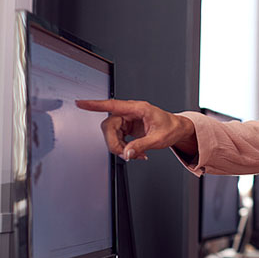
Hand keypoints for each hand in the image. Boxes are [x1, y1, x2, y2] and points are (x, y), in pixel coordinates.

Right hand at [76, 99, 196, 160]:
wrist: (177, 129)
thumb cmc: (171, 128)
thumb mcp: (159, 139)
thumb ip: (142, 145)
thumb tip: (127, 152)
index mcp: (138, 108)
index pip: (112, 105)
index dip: (95, 104)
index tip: (81, 103)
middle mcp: (130, 112)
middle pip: (109, 126)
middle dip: (114, 143)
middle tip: (125, 154)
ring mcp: (127, 119)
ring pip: (111, 133)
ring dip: (119, 147)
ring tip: (135, 154)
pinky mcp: (127, 127)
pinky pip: (117, 137)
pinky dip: (123, 147)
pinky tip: (135, 151)